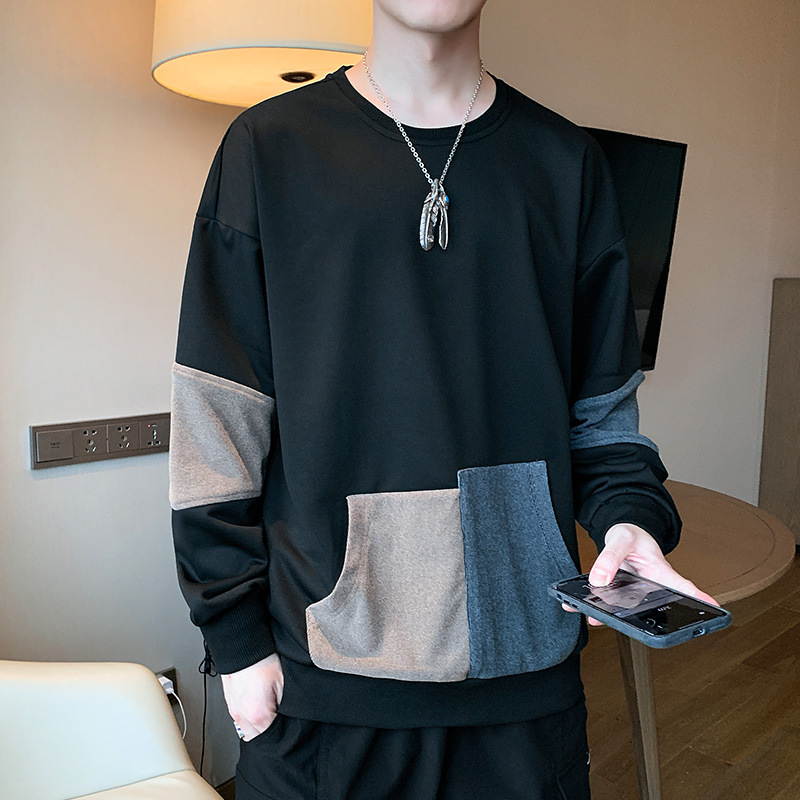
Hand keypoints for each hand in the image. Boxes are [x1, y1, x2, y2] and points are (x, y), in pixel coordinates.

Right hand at [220, 652, 283, 740]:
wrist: (244, 645)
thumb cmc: (263, 660)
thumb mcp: (283, 685)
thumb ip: (285, 708)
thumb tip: (286, 721)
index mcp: (257, 715)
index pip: (270, 740)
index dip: (280, 736)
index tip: (287, 729)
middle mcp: (242, 716)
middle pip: (256, 738)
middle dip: (268, 734)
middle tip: (278, 721)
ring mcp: (233, 709)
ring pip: (246, 730)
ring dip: (257, 726)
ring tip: (268, 710)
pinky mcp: (229, 702)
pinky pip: (239, 718)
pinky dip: (248, 716)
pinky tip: (257, 703)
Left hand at [563, 523, 718, 626]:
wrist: (620, 533)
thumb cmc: (631, 535)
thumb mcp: (622, 539)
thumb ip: (611, 558)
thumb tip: (600, 580)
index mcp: (661, 573)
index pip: (684, 588)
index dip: (700, 601)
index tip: (716, 612)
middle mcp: (649, 588)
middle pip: (651, 610)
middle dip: (639, 622)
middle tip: (627, 628)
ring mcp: (633, 593)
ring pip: (622, 610)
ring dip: (605, 616)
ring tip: (591, 617)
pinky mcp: (616, 593)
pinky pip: (603, 603)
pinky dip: (587, 606)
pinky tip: (573, 606)